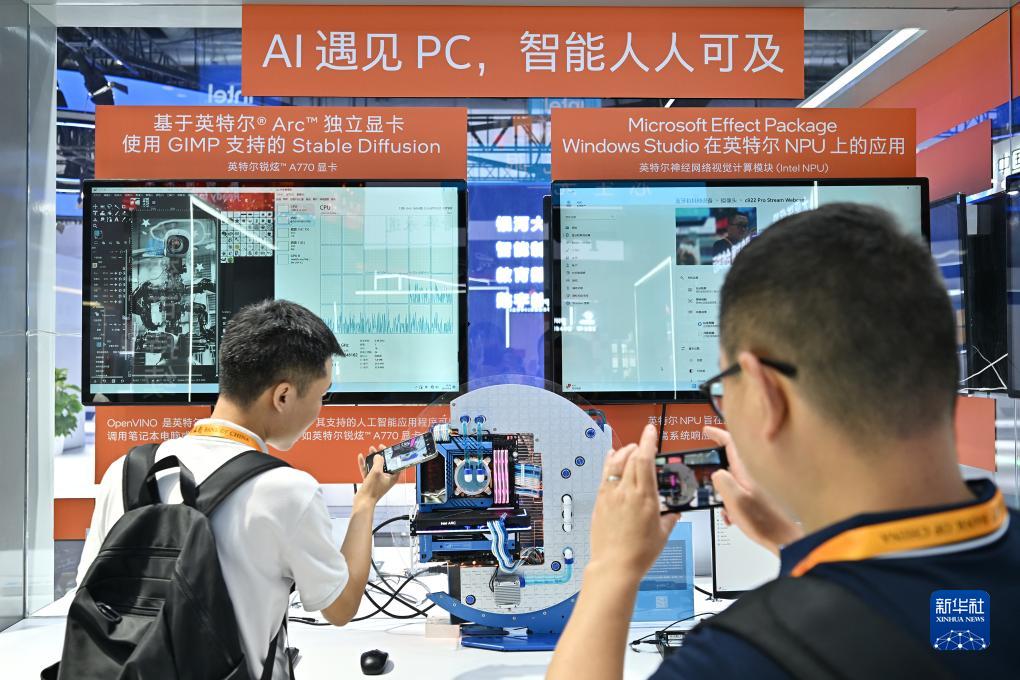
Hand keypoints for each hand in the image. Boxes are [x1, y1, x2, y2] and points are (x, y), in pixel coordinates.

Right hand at [354, 446, 400, 505]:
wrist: (363, 501)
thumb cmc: (372, 491)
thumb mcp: (376, 472)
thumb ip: (378, 461)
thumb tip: (378, 456)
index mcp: (393, 477)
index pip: (395, 463)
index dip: (392, 455)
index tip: (388, 449)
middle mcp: (386, 478)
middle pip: (385, 463)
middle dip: (381, 455)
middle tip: (378, 448)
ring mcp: (378, 479)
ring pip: (376, 466)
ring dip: (372, 458)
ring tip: (370, 450)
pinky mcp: (370, 481)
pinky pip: (368, 470)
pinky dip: (365, 464)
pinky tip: (362, 458)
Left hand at [589, 424, 679, 579]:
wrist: (615, 565)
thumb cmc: (638, 553)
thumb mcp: (662, 534)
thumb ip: (669, 519)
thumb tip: (673, 513)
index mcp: (644, 497)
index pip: (645, 459)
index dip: (648, 441)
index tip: (650, 431)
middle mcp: (626, 492)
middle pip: (630, 458)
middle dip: (638, 446)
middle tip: (644, 442)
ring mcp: (610, 496)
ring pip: (614, 463)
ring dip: (623, 452)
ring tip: (629, 449)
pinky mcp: (599, 502)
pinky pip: (604, 476)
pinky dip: (609, 463)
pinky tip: (611, 459)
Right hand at [704, 426, 802, 553]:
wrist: (786, 539)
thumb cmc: (765, 522)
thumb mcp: (735, 500)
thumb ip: (721, 481)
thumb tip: (716, 473)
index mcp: (748, 470)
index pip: (731, 442)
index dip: (717, 434)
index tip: (707, 430)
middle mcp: (755, 473)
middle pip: (730, 463)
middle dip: (719, 476)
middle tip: (715, 490)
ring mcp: (760, 484)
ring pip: (735, 481)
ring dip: (727, 494)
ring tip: (729, 511)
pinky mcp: (763, 495)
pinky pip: (743, 492)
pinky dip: (736, 502)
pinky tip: (736, 516)